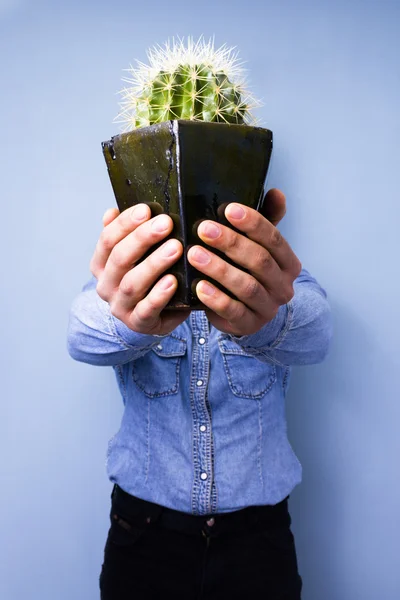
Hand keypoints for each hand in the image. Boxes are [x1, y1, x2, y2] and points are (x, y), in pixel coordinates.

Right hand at [90, 205, 189, 335]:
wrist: (151, 317)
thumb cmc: (146, 280)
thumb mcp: (134, 257)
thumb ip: (124, 235)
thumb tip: (111, 211)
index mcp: (101, 265)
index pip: (107, 240)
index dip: (125, 223)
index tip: (146, 209)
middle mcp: (106, 285)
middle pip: (119, 258)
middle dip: (142, 238)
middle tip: (166, 223)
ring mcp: (120, 306)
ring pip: (132, 283)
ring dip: (154, 263)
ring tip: (175, 248)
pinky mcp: (137, 323)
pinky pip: (146, 309)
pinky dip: (159, 295)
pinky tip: (173, 281)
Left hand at [187, 188, 301, 335]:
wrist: (248, 314)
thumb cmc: (250, 273)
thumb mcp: (259, 247)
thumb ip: (267, 220)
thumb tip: (276, 192)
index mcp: (288, 263)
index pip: (274, 240)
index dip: (253, 223)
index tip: (228, 209)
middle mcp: (283, 286)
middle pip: (260, 261)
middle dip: (231, 243)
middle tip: (204, 229)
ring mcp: (267, 308)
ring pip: (246, 286)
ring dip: (219, 269)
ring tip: (194, 254)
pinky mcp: (249, 325)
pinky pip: (233, 311)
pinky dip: (216, 298)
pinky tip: (198, 286)